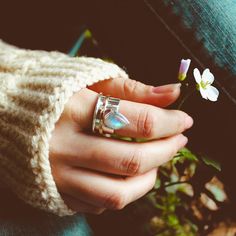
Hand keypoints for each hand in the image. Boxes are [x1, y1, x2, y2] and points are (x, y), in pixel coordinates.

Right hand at [49, 77, 192, 214]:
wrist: (14, 114)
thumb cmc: (60, 94)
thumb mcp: (94, 83)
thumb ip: (134, 89)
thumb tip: (173, 92)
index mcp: (74, 110)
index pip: (138, 121)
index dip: (170, 122)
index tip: (184, 120)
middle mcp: (64, 147)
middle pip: (131, 160)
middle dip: (166, 151)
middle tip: (178, 140)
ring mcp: (59, 175)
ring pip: (118, 193)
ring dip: (148, 179)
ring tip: (156, 161)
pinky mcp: (58, 192)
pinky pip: (100, 204)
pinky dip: (124, 191)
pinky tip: (127, 174)